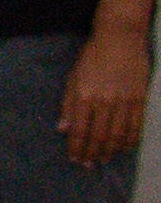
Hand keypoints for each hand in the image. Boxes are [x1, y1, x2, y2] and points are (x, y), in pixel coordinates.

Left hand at [63, 27, 150, 165]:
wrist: (120, 37)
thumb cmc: (92, 56)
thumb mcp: (73, 78)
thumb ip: (68, 105)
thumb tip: (63, 129)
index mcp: (84, 96)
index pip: (79, 131)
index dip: (77, 148)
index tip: (75, 159)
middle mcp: (104, 101)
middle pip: (98, 136)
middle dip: (93, 153)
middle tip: (89, 164)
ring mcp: (124, 100)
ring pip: (118, 134)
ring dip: (110, 150)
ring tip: (104, 159)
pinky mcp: (140, 97)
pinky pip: (136, 125)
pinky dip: (130, 139)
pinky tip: (124, 147)